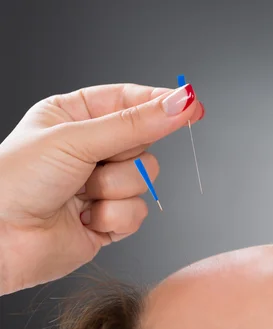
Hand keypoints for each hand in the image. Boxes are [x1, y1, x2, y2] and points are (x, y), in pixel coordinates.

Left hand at [0, 83, 203, 294]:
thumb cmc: (14, 181)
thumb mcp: (77, 139)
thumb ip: (135, 124)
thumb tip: (181, 103)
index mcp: (75, 117)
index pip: (131, 101)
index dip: (162, 103)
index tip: (191, 105)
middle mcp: (90, 150)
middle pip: (145, 143)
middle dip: (125, 157)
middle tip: (96, 162)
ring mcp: (101, 186)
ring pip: (146, 180)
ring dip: (115, 189)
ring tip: (81, 195)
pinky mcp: (108, 220)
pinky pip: (138, 213)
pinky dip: (114, 217)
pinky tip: (85, 218)